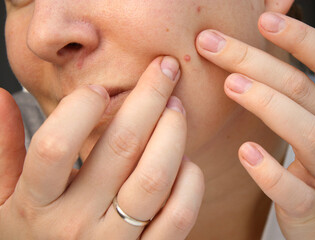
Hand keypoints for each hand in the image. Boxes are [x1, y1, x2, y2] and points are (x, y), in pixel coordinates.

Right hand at [0, 56, 203, 239]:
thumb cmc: (33, 236)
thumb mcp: (4, 198)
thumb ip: (3, 149)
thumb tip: (0, 96)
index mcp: (36, 205)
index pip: (55, 146)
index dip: (80, 108)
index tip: (99, 89)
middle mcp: (75, 224)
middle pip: (121, 147)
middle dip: (149, 96)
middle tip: (164, 70)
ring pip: (155, 176)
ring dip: (173, 132)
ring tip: (176, 108)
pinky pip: (179, 214)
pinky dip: (189, 179)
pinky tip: (184, 161)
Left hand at [196, 12, 314, 238]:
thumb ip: (300, 88)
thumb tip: (271, 37)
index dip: (302, 38)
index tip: (263, 19)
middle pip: (304, 90)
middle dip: (257, 62)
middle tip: (212, 45)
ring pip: (308, 133)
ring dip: (267, 105)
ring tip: (230, 85)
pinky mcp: (314, 207)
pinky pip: (295, 190)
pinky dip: (270, 171)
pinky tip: (244, 153)